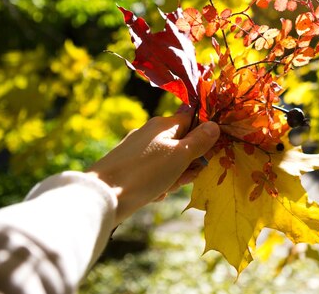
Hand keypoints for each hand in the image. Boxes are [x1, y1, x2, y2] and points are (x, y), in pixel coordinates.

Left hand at [87, 113, 219, 225]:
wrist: (103, 196)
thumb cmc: (145, 173)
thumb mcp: (180, 156)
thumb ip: (200, 141)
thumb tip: (215, 125)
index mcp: (163, 125)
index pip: (192, 122)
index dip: (203, 139)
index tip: (206, 157)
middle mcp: (151, 133)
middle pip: (181, 145)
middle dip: (188, 165)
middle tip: (183, 178)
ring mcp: (139, 150)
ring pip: (169, 162)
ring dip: (174, 177)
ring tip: (165, 189)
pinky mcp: (130, 167)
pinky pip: (154, 173)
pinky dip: (158, 184)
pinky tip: (152, 194)